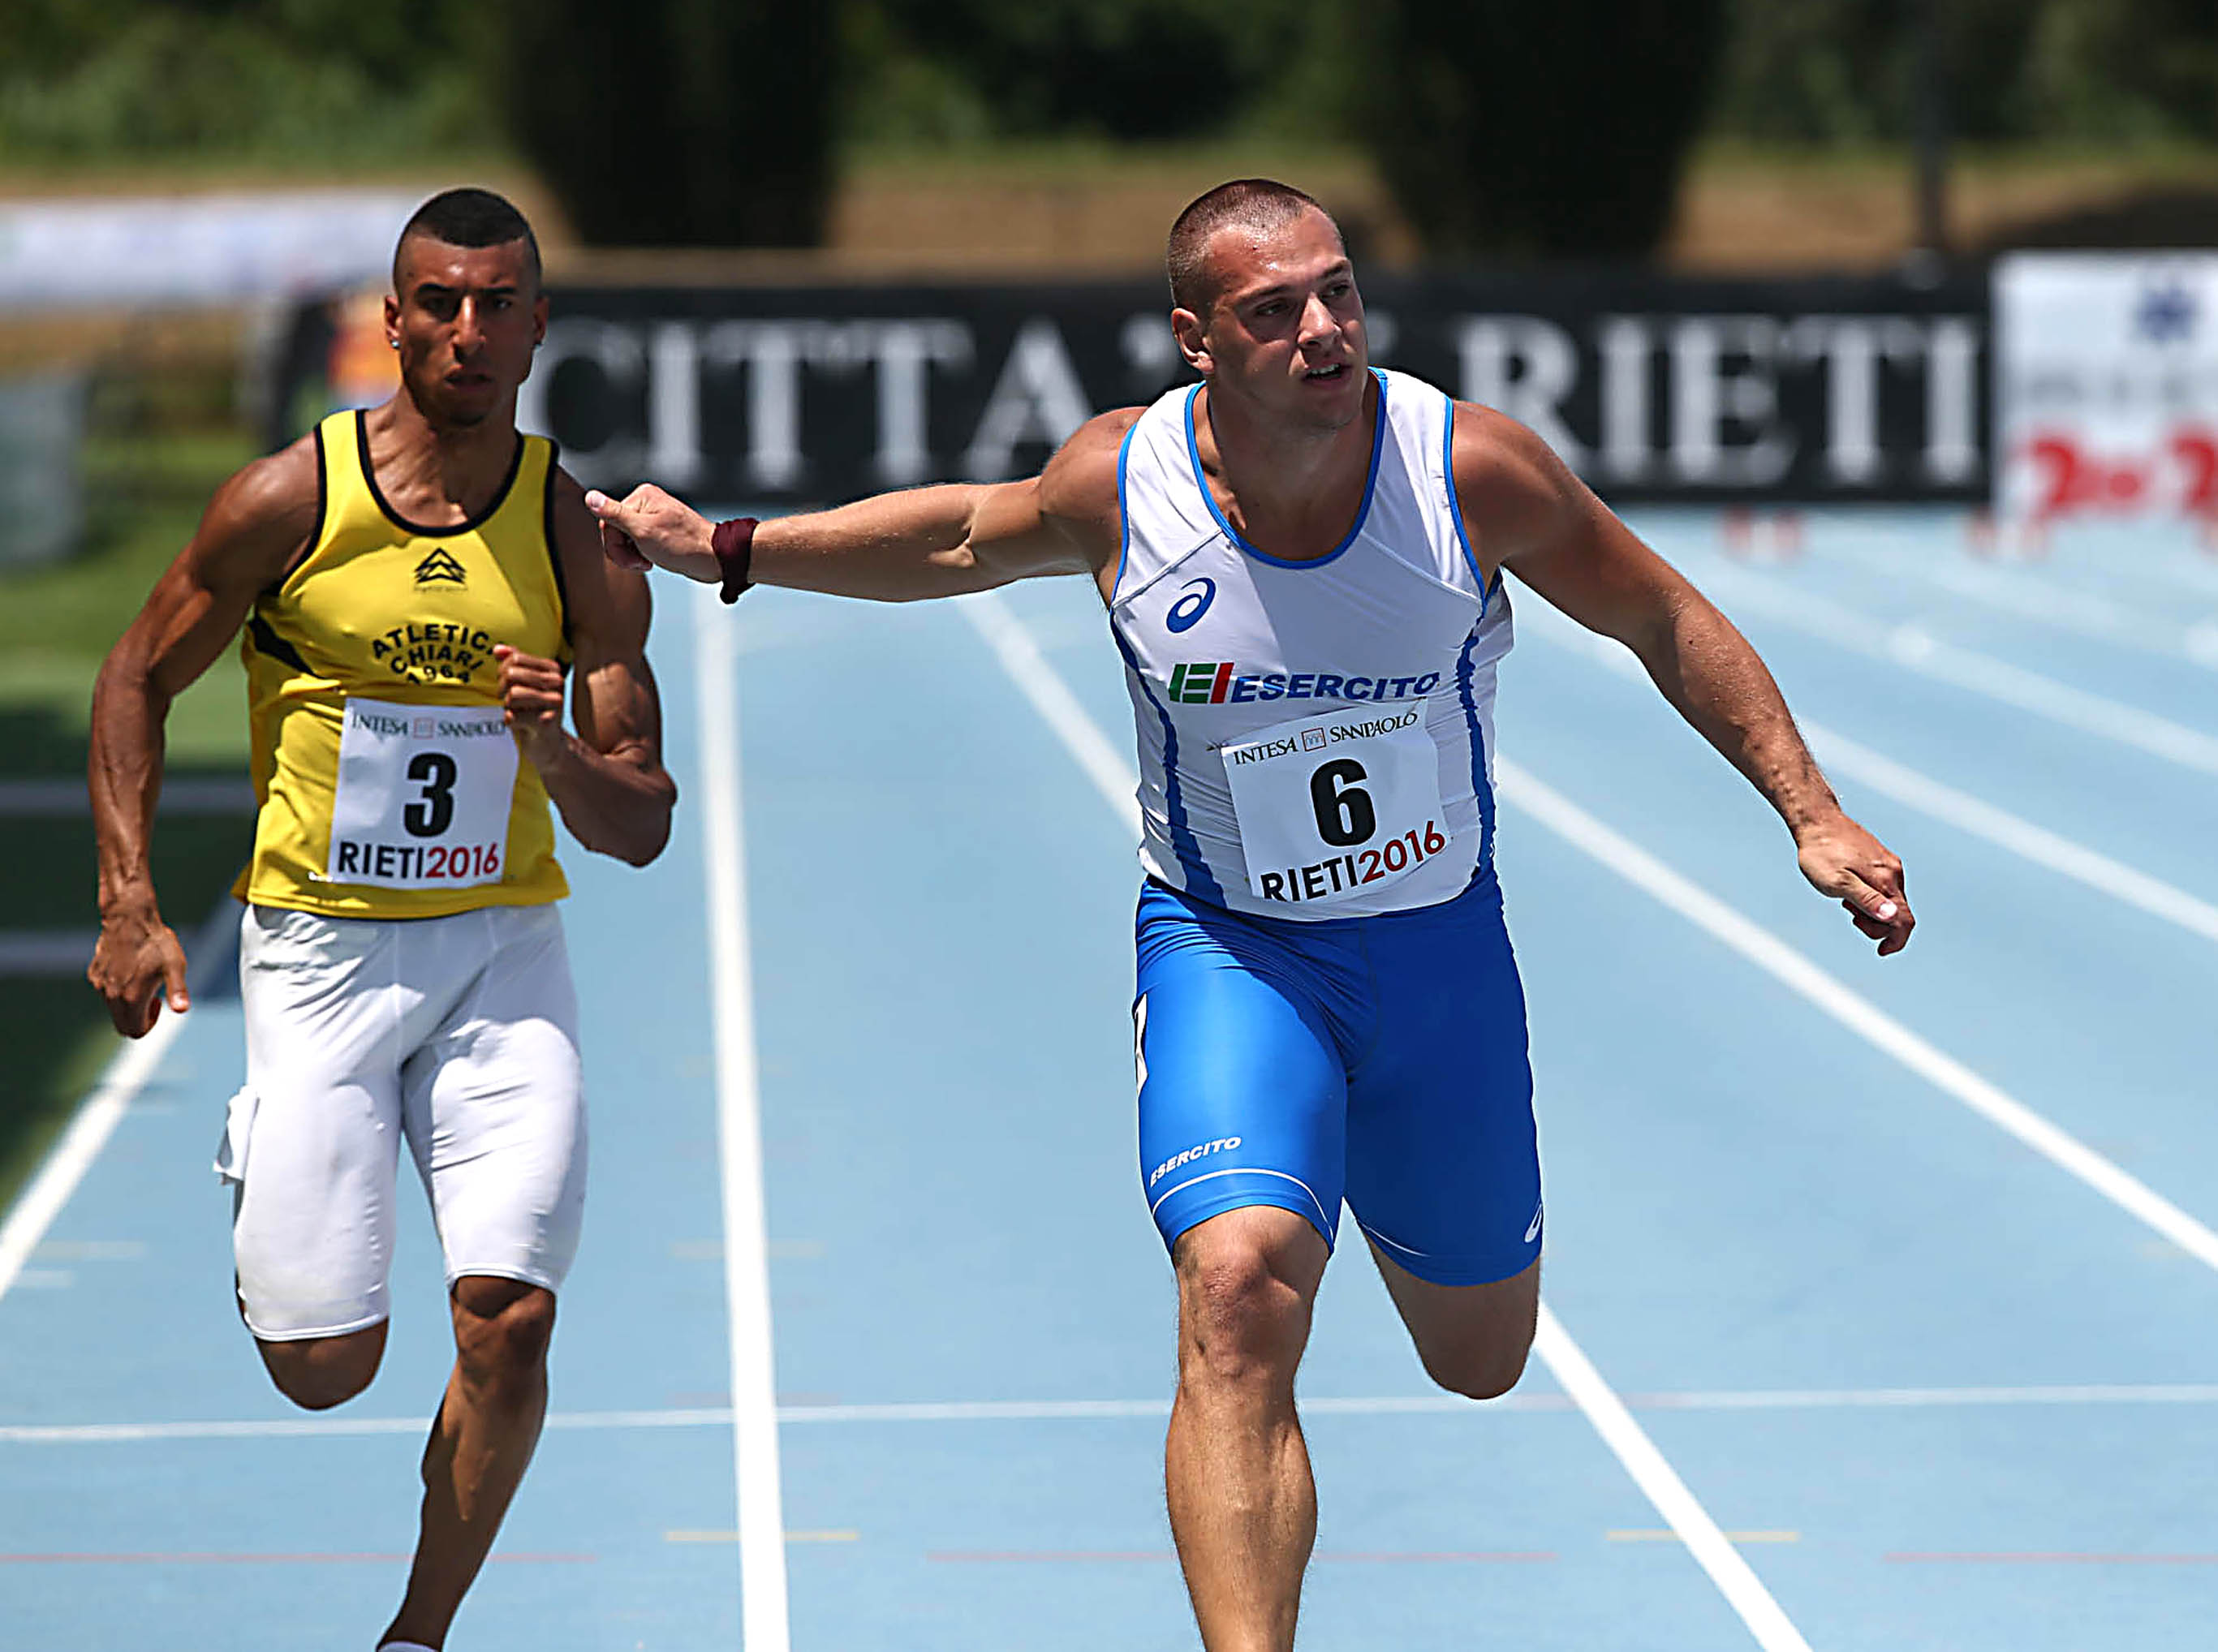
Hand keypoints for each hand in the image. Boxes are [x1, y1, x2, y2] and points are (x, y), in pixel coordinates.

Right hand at [88, 906, 188, 1036]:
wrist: (130, 918)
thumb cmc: (157, 942)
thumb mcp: (175, 966)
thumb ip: (178, 990)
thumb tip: (182, 1010)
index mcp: (131, 998)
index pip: (136, 1031)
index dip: (151, 1024)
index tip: (159, 1003)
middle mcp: (111, 995)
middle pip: (122, 1026)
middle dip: (139, 1018)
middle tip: (153, 996)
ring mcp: (100, 985)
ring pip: (113, 1010)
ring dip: (129, 1004)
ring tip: (143, 978)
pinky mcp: (94, 975)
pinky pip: (106, 993)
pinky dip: (118, 990)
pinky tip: (131, 969)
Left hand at [495, 644, 568, 769]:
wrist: (550, 744)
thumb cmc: (533, 710)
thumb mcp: (524, 684)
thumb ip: (512, 663)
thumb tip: (497, 649)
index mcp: (552, 669)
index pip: (515, 659)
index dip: (502, 671)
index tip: (508, 685)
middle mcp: (558, 683)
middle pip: (511, 675)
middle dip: (502, 689)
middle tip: (509, 701)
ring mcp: (554, 702)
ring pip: (512, 695)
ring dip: (507, 706)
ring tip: (517, 712)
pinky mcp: (546, 723)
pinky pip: (512, 716)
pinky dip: (510, 722)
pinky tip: (521, 725)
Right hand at [583, 485, 716, 582]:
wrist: (714, 559)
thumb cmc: (683, 545)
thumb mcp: (643, 531)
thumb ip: (614, 514)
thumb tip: (590, 497)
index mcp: (642, 496)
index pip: (608, 520)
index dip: (614, 544)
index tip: (632, 558)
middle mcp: (647, 503)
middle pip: (615, 529)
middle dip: (624, 551)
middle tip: (641, 563)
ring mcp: (654, 517)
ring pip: (625, 539)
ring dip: (632, 555)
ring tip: (648, 562)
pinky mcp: (659, 531)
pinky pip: (638, 544)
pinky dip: (641, 555)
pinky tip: (653, 561)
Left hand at [1796, 811, 1914, 955]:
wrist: (1816, 821)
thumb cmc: (1821, 855)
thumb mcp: (1838, 883)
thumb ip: (1866, 901)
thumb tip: (1892, 918)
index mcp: (1886, 881)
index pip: (1905, 920)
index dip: (1896, 941)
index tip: (1880, 951)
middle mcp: (1894, 872)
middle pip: (1899, 913)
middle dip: (1878, 925)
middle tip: (1850, 917)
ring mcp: (1888, 863)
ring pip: (1890, 899)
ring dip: (1872, 912)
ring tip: (1845, 902)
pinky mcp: (1880, 857)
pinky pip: (1883, 887)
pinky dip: (1870, 898)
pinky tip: (1848, 891)